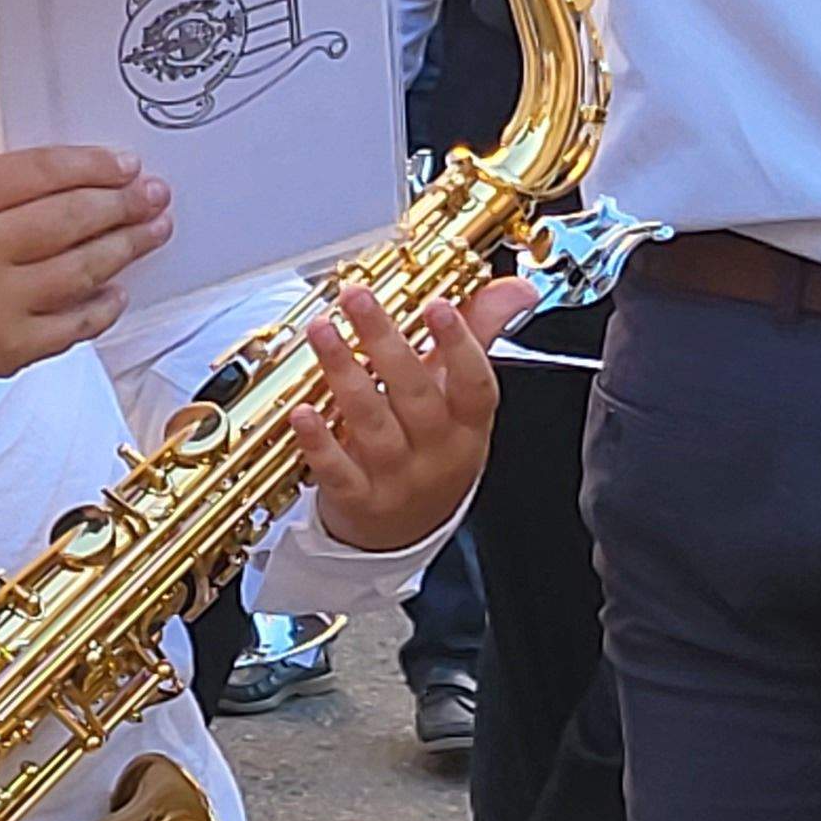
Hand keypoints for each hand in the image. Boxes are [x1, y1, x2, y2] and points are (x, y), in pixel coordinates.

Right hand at [0, 145, 172, 413]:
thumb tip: (56, 181)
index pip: (39, 172)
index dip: (89, 165)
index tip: (120, 164)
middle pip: (70, 217)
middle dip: (121, 203)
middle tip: (150, 194)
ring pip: (82, 268)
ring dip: (125, 247)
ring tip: (150, 230)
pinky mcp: (6, 350)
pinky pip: (72, 325)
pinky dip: (101, 306)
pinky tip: (117, 289)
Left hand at [284, 276, 524, 553]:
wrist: (403, 532)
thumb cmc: (434, 450)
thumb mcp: (462, 402)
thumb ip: (482, 337)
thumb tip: (518, 288)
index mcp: (468, 426)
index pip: (475, 387)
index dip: (462, 346)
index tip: (439, 304)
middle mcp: (436, 452)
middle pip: (415, 396)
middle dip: (386, 343)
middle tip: (357, 296)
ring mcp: (396, 478)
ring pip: (372, 424)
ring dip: (345, 374)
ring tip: (321, 330)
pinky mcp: (357, 499)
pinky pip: (338, 471)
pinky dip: (319, 441)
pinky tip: (302, 410)